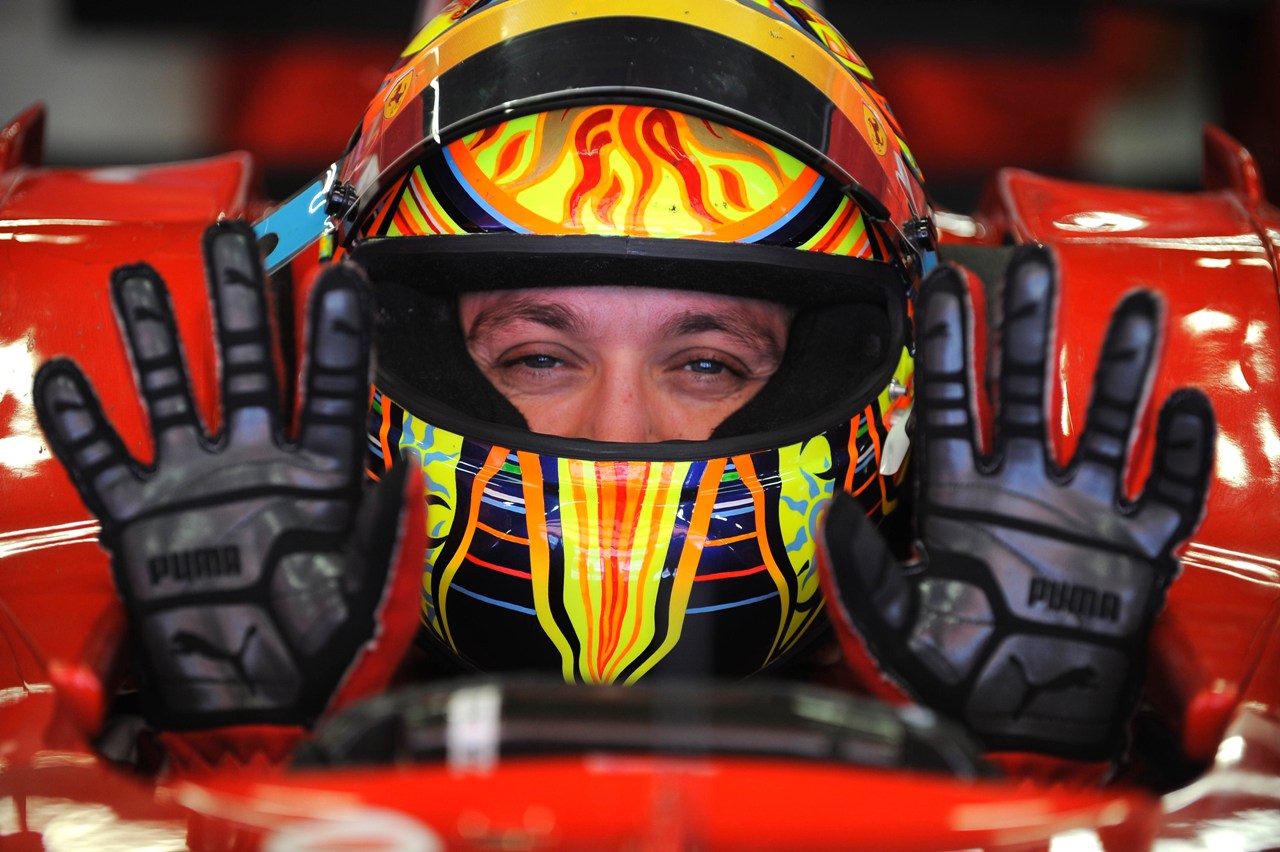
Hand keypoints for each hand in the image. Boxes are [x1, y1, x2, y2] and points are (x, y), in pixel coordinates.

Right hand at [34, 222, 422, 737]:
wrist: (259, 711)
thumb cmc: (330, 656)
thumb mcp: (377, 591)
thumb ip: (390, 526)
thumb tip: (407, 459)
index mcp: (322, 475)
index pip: (332, 386)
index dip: (334, 331)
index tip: (339, 270)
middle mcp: (257, 466)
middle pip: (248, 365)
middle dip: (238, 300)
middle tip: (229, 237)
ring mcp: (195, 487)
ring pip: (172, 393)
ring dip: (154, 337)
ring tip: (138, 276)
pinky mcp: (141, 523)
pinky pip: (103, 462)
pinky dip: (80, 423)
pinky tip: (65, 375)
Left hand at [817, 245, 1214, 759]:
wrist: (1020, 728)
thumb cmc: (950, 679)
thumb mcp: (890, 623)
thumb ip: (858, 569)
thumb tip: (827, 512)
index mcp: (958, 496)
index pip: (949, 399)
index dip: (947, 341)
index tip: (944, 279)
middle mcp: (1020, 489)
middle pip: (1026, 389)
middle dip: (1029, 326)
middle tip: (1034, 260)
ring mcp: (1083, 513)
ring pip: (1107, 422)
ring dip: (1121, 367)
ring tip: (1139, 304)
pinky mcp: (1136, 549)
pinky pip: (1169, 491)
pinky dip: (1182, 453)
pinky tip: (1186, 408)